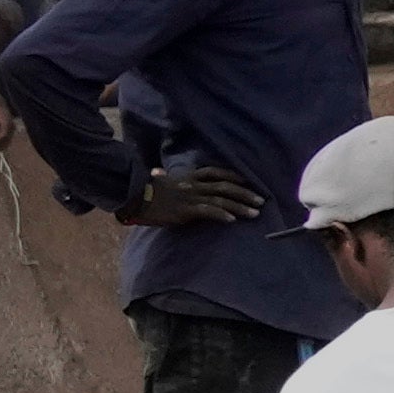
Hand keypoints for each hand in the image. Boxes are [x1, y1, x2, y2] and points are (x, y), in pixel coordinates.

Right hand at [128, 161, 258, 229]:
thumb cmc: (144, 190)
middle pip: (226, 186)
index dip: (235, 176)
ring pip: (221, 200)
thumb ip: (165, 176)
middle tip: (261, 201)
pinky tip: (232, 220)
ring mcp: (190, 197)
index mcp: (189, 176)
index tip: (249, 182)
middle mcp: (194, 185)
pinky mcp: (184, 211)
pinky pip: (207, 211)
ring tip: (255, 213)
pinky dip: (221, 214)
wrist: (132, 196)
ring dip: (240, 206)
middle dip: (245, 193)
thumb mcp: (159, 179)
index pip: (217, 172)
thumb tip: (158, 172)